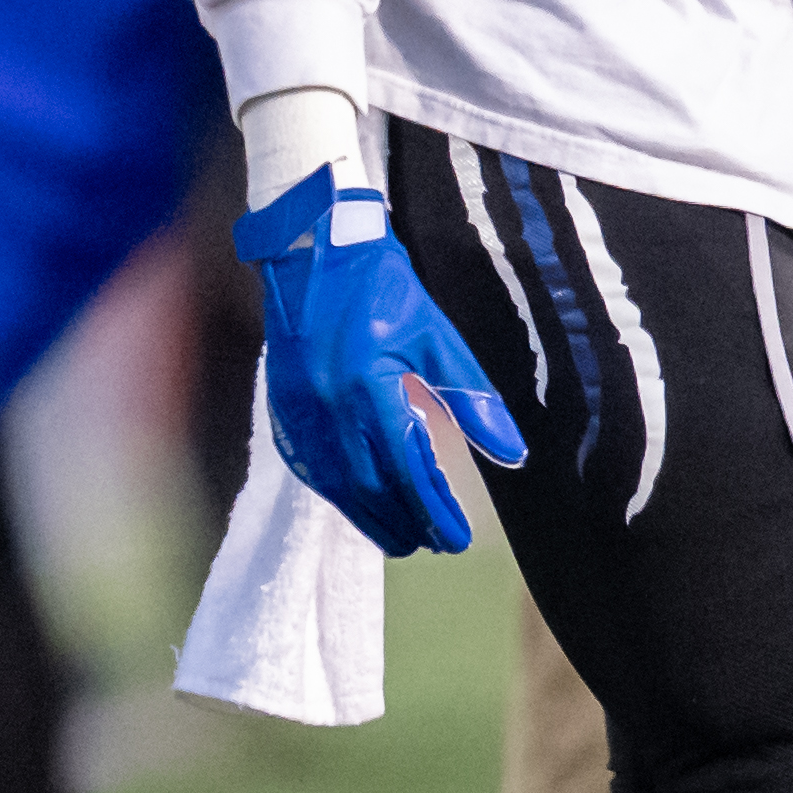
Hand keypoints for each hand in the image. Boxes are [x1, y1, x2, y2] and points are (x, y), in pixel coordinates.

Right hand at [235, 163, 526, 555]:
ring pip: (335, 485)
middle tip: (434, 545)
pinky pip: (309, 465)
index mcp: (369, 388)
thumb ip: (471, 398)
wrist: (311, 247)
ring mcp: (298, 409)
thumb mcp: (435, 336)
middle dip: (404, 524)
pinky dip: (336, 492)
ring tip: (401, 536)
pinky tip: (356, 501)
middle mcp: (328, 407)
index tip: (458, 539)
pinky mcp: (281, 406)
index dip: (434, 510)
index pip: (407, 469)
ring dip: (369, 517)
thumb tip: (511, 453)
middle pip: (369, 489)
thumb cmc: (381, 285)